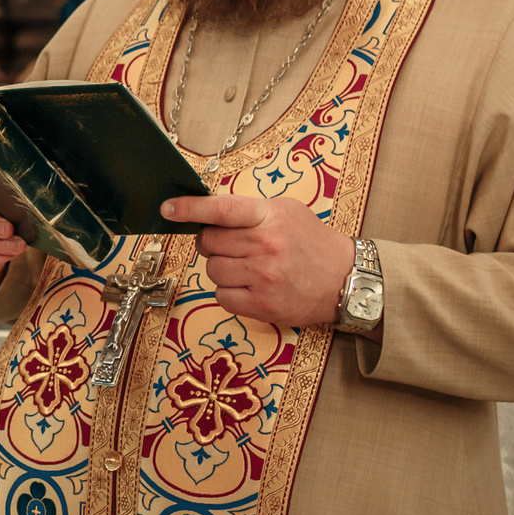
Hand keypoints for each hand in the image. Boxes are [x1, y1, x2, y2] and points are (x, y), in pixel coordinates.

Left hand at [159, 193, 352, 331]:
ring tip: (247, 267)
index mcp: (270, 217)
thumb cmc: (312, 242)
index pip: (221, 210)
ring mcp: (263, 278)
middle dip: (212, 243)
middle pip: (209, 242)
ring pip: (212, 270)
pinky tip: (250, 286)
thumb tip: (207, 212)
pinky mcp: (262, 306)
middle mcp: (265, 246)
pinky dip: (229, 292)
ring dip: (222, 268)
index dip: (190, 208)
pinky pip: (221, 296)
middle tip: (232, 245)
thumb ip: (249, 210)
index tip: (168, 209)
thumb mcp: (287, 211)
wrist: (345, 280)